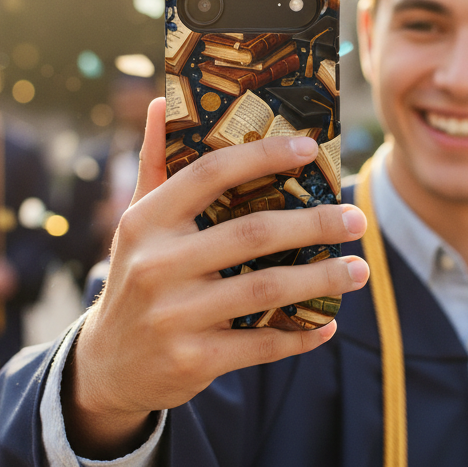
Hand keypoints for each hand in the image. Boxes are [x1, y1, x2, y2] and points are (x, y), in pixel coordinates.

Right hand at [65, 97, 368, 458]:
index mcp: (146, 221)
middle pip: (252, 234)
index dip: (263, 156)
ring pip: (266, 290)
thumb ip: (155, 162)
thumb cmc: (138, 275)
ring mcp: (174, 316)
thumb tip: (164, 101)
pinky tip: (326, 324)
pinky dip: (301, 335)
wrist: (108, 365)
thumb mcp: (138, 220)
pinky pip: (261, 344)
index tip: (311, 150)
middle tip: (356, 220)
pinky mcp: (192, 360)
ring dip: (321, 280)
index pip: (209, 174)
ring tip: (359, 270)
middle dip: (315, 224)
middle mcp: (157, 265)